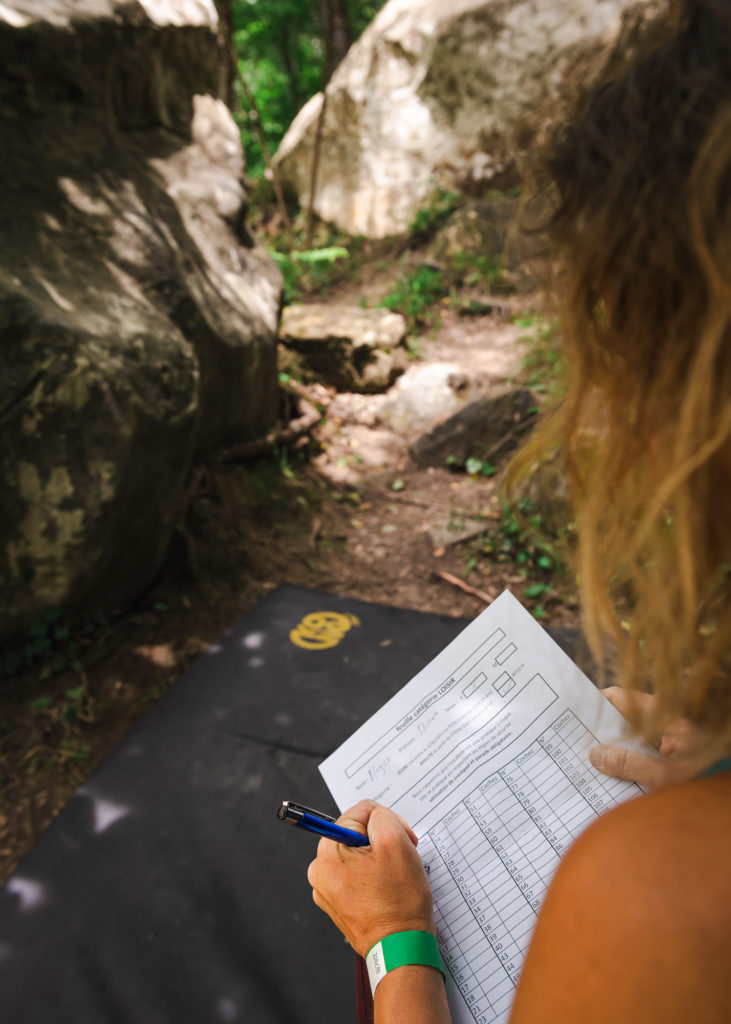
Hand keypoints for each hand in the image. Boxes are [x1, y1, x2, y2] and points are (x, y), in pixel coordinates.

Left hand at [307, 800, 434, 957]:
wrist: (400, 948)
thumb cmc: (398, 901)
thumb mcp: (396, 842)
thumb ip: (382, 816)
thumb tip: (373, 815)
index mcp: (328, 851)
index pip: (360, 813)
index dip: (387, 822)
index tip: (403, 840)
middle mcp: (320, 870)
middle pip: (357, 834)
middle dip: (382, 841)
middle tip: (401, 859)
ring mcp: (327, 889)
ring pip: (359, 855)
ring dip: (379, 859)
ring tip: (394, 878)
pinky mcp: (338, 904)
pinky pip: (357, 876)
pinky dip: (374, 878)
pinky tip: (387, 890)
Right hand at [588, 686, 722, 788]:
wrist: (729, 800)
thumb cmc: (707, 775)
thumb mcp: (666, 775)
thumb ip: (631, 765)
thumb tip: (595, 755)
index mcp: (660, 714)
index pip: (621, 698)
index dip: (596, 702)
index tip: (575, 711)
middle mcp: (661, 721)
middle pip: (621, 719)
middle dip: (599, 731)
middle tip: (574, 742)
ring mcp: (665, 737)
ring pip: (629, 737)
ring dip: (612, 750)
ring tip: (586, 762)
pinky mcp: (670, 754)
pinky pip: (640, 753)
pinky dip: (626, 762)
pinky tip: (612, 777)